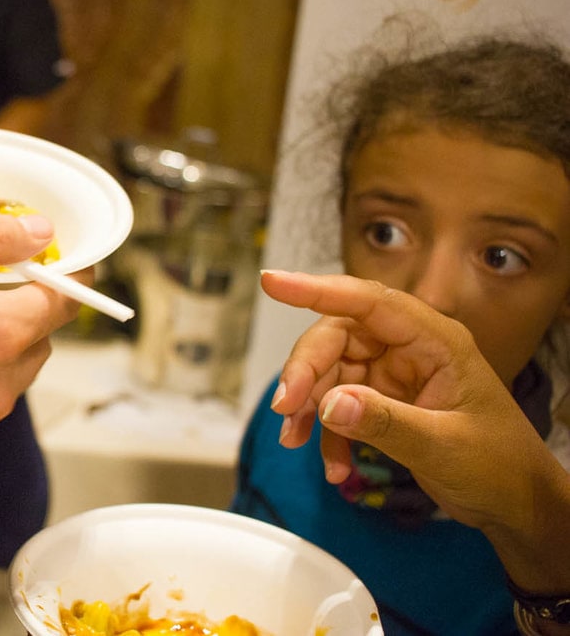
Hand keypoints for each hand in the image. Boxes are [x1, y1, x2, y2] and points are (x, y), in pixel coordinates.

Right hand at [260, 270, 569, 592]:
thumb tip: (329, 404)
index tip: (272, 282)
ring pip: (329, 374)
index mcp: (435, 340)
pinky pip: (338, 407)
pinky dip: (327, 435)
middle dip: (305, 371)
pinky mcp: (382, 402)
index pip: (369, 302)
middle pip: (337, 339)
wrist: (515, 505)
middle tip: (285, 409)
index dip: (316, 289)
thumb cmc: (498, 467)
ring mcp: (393, 375)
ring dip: (308, 408)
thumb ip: (386, 423)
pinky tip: (335, 467)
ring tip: (296, 442)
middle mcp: (409, 349)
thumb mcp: (443, 445)